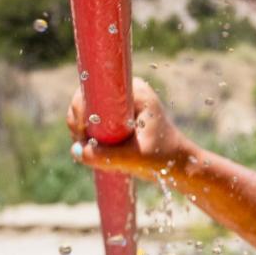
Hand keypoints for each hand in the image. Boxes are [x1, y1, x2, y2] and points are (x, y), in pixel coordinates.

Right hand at [68, 79, 190, 181]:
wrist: (178, 166)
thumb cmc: (164, 158)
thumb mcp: (136, 159)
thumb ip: (107, 156)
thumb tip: (77, 151)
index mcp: (135, 91)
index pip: (96, 89)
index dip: (81, 108)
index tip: (82, 131)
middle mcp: (125, 92)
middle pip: (85, 99)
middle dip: (79, 123)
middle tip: (84, 145)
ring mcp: (119, 103)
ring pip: (84, 112)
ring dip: (81, 131)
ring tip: (90, 150)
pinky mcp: (114, 117)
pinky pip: (89, 121)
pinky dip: (85, 135)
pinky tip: (90, 149)